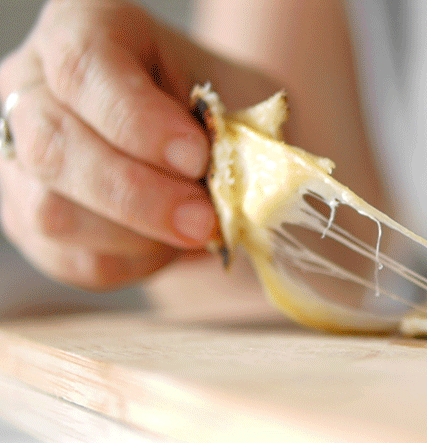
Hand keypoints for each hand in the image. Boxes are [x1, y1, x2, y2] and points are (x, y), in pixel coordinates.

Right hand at [0, 0, 257, 289]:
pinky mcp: (29, 218)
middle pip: (54, 146)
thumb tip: (226, 190)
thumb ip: (229, 131)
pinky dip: (133, 262)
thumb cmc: (220, 110)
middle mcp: (31, 86)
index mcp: (84, 28)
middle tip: (204, 220)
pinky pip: (72, 258)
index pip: (83, 66)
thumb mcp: (235, 97)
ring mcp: (21, 158)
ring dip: (138, 236)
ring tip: (196, 229)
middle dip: (138, 195)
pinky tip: (168, 244)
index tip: (196, 157)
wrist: (207, 148)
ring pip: (52, 212)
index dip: (138, 120)